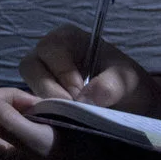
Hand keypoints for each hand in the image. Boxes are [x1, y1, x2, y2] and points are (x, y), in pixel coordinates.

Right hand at [19, 26, 160, 118]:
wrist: (134, 105)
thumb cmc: (129, 84)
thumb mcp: (126, 81)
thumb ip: (108, 86)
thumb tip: (83, 101)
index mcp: (68, 37)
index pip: (51, 49)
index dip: (62, 73)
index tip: (79, 95)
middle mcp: (49, 52)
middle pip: (31, 66)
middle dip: (50, 89)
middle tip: (72, 109)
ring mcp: (42, 74)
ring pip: (27, 85)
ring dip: (45, 102)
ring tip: (68, 116)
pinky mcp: (40, 96)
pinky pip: (30, 103)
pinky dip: (44, 113)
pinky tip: (62, 122)